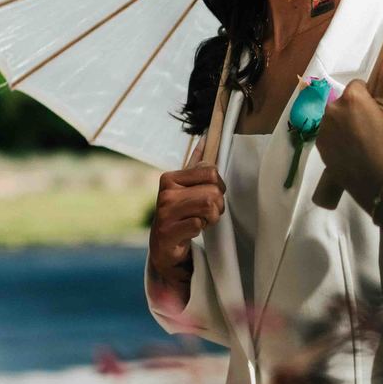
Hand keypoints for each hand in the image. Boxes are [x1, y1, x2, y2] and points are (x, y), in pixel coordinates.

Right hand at [148, 164, 224, 286]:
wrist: (164, 246)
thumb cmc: (179, 213)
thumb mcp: (186, 187)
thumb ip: (196, 164)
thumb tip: (207, 137)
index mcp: (170, 178)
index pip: (211, 171)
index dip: (219, 185)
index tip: (211, 194)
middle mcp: (165, 193)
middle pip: (213, 191)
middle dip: (217, 205)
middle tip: (207, 213)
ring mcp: (165, 213)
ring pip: (209, 207)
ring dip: (211, 218)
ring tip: (202, 221)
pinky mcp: (168, 232)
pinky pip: (199, 224)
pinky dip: (201, 228)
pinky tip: (192, 230)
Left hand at [316, 52, 382, 209]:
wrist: (374, 180)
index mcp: (351, 96)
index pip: (357, 86)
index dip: (368, 100)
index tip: (375, 115)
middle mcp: (332, 107)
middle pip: (344, 101)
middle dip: (354, 111)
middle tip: (369, 130)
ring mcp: (323, 126)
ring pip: (335, 116)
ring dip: (344, 124)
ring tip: (359, 142)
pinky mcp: (318, 142)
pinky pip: (328, 132)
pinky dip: (336, 138)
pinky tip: (349, 150)